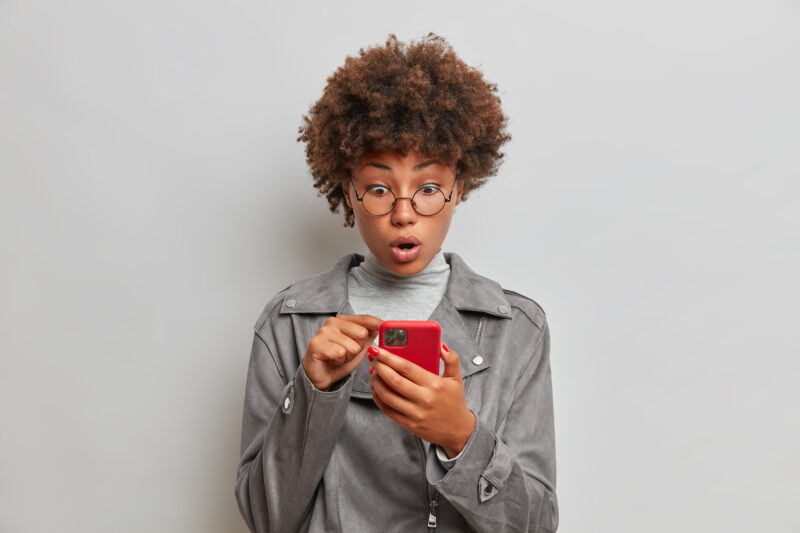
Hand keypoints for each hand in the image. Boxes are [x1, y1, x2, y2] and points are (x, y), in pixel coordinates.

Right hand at [302, 314, 382, 390]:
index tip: (385, 326)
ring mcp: (323, 332)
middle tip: (346, 353)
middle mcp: (333, 322)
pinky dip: (339, 361)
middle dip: (358, 349)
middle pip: (362, 333)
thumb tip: (382, 323)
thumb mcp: (359, 346)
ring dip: (348, 357)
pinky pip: (340, 353)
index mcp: (343, 320)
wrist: (322, 376)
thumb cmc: (339, 360)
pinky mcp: (316, 344)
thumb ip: (370, 334)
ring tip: (338, 358)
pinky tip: (331, 360)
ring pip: (352, 346)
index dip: (377, 324)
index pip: (365, 318)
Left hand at [369, 342, 475, 457]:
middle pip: (394, 380)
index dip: (389, 357)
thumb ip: (451, 359)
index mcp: (434, 384)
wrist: (459, 431)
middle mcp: (424, 399)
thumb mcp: (457, 378)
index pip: (406, 367)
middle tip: (372, 358)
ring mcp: (415, 413)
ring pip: (387, 395)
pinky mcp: (409, 424)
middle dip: (379, 367)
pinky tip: (376, 389)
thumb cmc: (455, 402)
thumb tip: (440, 345)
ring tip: (373, 372)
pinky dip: (378, 398)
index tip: (378, 349)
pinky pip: (388, 410)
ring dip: (376, 382)